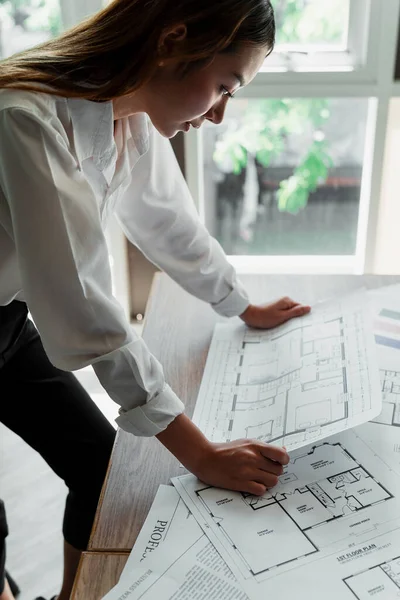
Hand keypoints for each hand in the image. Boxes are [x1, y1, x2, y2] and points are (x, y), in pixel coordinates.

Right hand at [157, 414, 288, 495]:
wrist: (206, 458)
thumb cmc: (226, 450)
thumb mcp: (246, 443)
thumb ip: (264, 448)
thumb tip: (284, 452)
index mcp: (255, 446)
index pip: (281, 454)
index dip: (284, 460)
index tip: (280, 462)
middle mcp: (252, 458)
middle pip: (278, 470)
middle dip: (274, 472)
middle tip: (265, 471)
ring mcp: (247, 471)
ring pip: (272, 481)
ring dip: (268, 481)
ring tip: (258, 478)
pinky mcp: (241, 483)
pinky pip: (261, 490)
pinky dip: (259, 489)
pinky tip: (252, 484)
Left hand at [240, 297, 310, 328]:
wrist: (250, 316)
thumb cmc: (265, 317)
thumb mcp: (282, 316)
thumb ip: (295, 312)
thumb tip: (308, 308)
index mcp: (287, 301)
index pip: (301, 308)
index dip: (302, 316)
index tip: (303, 325)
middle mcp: (284, 301)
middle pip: (296, 310)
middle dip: (295, 319)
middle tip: (294, 327)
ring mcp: (279, 304)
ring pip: (289, 313)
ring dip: (288, 320)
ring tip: (286, 327)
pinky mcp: (275, 308)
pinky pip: (283, 314)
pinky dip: (283, 319)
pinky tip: (281, 325)